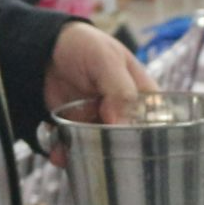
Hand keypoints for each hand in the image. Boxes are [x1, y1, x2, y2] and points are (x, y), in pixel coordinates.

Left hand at [41, 22, 156, 168]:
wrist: (46, 48)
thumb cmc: (85, 45)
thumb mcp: (106, 59)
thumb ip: (119, 88)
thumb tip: (121, 122)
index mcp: (142, 95)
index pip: (157, 124)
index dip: (150, 140)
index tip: (136, 151)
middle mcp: (125, 113)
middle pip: (130, 143)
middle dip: (117, 154)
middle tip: (103, 159)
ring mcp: (101, 122)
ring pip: (102, 149)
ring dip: (89, 156)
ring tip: (76, 157)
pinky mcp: (78, 128)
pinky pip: (77, 147)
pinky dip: (68, 153)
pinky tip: (60, 154)